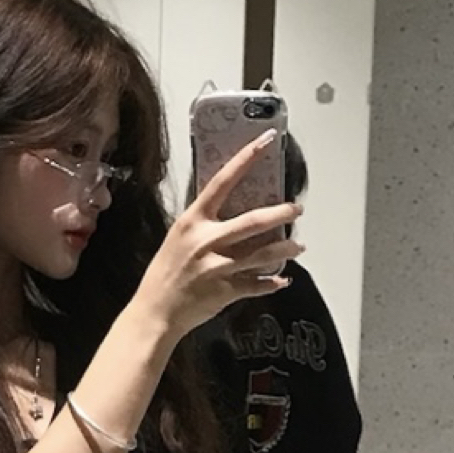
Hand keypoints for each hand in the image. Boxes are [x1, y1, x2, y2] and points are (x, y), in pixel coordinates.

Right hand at [138, 136, 301, 337]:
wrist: (155, 311)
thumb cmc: (165, 273)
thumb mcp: (179, 238)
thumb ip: (205, 225)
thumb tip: (231, 212)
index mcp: (193, 222)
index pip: (223, 181)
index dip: (246, 158)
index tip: (265, 141)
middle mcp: (206, 241)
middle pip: (253, 221)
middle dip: (280, 213)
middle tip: (296, 209)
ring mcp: (218, 267)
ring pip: (262, 254)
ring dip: (285, 248)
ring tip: (298, 245)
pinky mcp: (226, 290)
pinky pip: (258, 284)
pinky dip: (273, 283)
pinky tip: (282, 279)